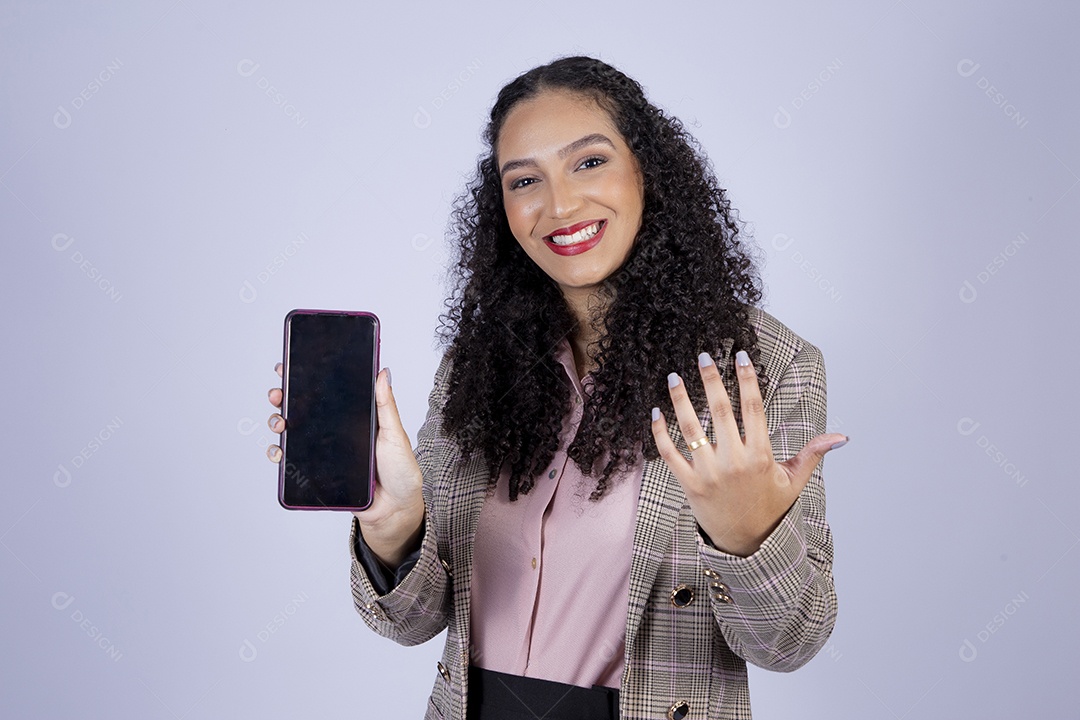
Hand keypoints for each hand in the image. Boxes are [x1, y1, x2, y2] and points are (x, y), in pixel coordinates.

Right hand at [266, 364, 424, 565]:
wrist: (395, 509)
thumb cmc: (400, 470)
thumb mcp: (394, 433)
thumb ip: (386, 405)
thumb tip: (383, 371)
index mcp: (354, 417)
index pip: (327, 393)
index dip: (307, 380)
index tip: (290, 367)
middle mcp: (335, 431)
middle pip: (303, 409)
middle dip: (284, 398)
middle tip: (278, 394)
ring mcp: (325, 452)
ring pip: (293, 433)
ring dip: (278, 423)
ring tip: (278, 423)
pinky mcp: (318, 472)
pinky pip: (293, 462)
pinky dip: (280, 454)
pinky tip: (278, 451)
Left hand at [651, 350, 846, 556]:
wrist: (747, 544)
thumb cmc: (770, 508)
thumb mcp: (794, 481)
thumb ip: (812, 454)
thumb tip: (841, 436)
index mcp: (760, 456)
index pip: (753, 408)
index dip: (747, 378)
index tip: (740, 355)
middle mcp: (733, 462)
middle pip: (720, 410)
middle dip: (711, 379)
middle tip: (703, 355)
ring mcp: (708, 473)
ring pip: (691, 428)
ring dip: (681, 399)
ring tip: (673, 376)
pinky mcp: (689, 484)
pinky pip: (669, 453)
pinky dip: (660, 432)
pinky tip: (656, 411)